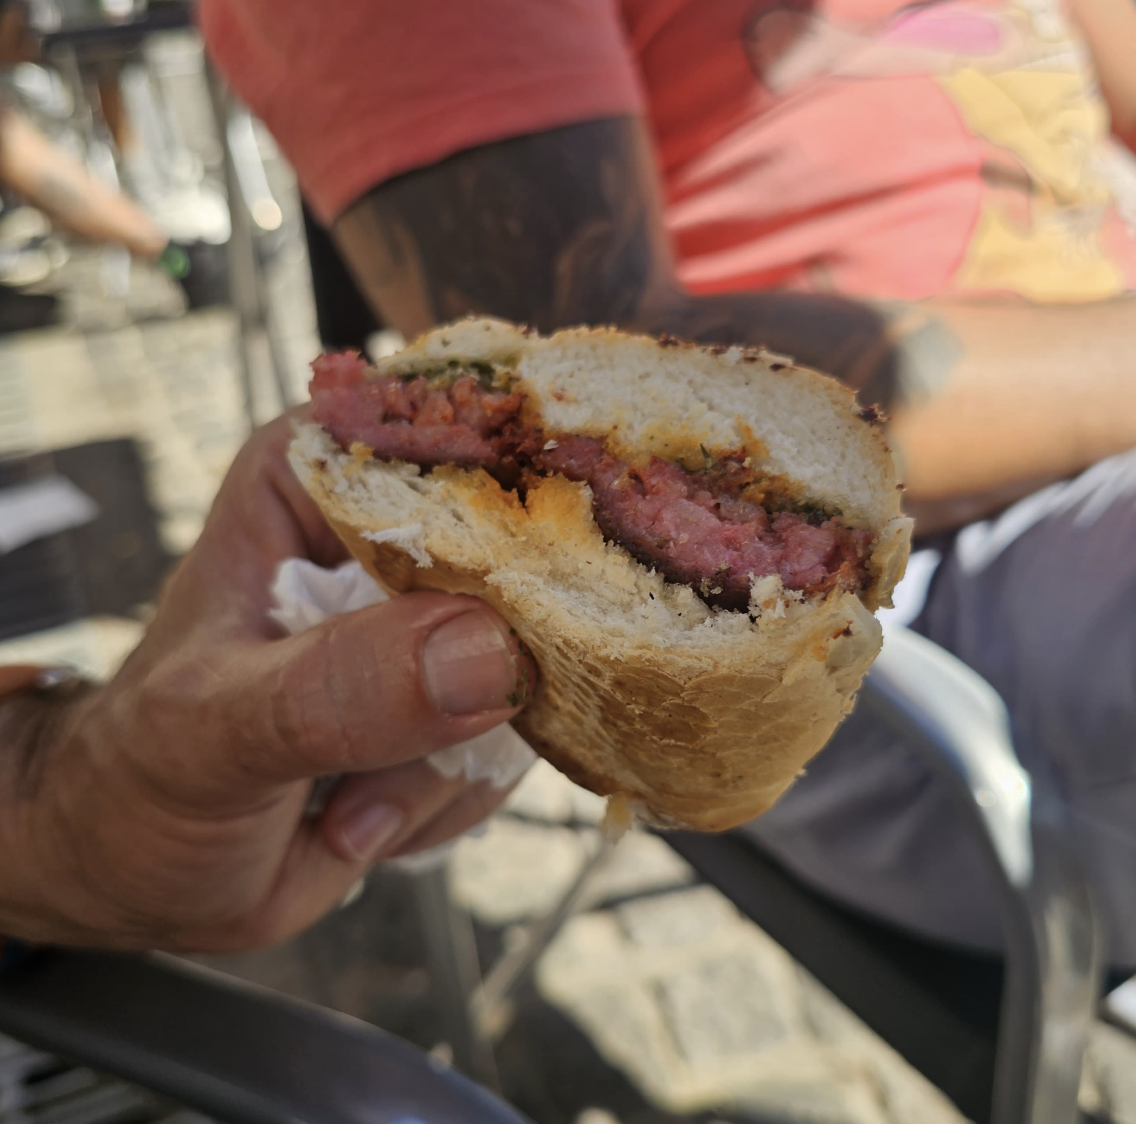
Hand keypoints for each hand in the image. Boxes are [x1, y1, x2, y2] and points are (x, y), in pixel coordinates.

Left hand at [0, 411, 534, 952]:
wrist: (148, 872)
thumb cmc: (142, 773)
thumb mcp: (218, 725)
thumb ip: (340, 685)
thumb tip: (489, 652)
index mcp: (317, 483)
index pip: (448, 440)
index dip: (506, 501)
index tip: (513, 598)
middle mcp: (389, 541)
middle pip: (523, 556)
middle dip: (492, 661)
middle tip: (417, 735)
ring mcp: (437, 627)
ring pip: (530, 665)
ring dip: (447, 757)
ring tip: (341, 794)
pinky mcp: (464, 703)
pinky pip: (518, 741)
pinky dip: (449, 798)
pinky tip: (362, 813)